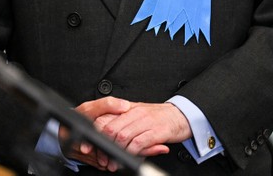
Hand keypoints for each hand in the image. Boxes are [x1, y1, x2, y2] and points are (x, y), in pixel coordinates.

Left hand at [65, 97, 192, 170]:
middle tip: (103, 160)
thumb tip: (104, 135)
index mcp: (128, 109)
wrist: (182, 115)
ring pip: (122, 137)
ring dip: (116, 153)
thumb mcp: (139, 116)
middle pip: (111, 129)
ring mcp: (146, 121)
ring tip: (114, 164)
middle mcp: (135, 113)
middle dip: (104, 148)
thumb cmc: (160, 117)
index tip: (90, 148)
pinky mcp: (156, 131)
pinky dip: (131, 153)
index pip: (105, 120)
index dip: (95, 135)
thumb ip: (123, 123)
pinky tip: (129, 158)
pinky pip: (138, 143)